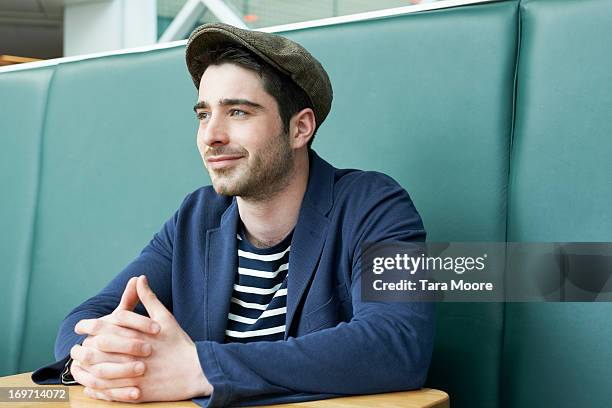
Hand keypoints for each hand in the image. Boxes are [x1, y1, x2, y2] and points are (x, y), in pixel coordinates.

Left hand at [74, 275, 212, 402]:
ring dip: (86, 371)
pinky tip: (91, 386)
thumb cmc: (179, 343)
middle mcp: (132, 354)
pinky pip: (110, 392)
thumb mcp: (165, 317)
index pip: (105, 326)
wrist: (196, 370)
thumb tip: (139, 278)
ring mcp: (133, 375)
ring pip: (100, 374)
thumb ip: (149, 298)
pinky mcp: (136, 392)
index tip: (80, 326)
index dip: (89, 325)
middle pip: (98, 351)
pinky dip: (97, 389)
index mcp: (137, 335)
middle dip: (83, 349)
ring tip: (79, 367)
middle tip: (75, 348)